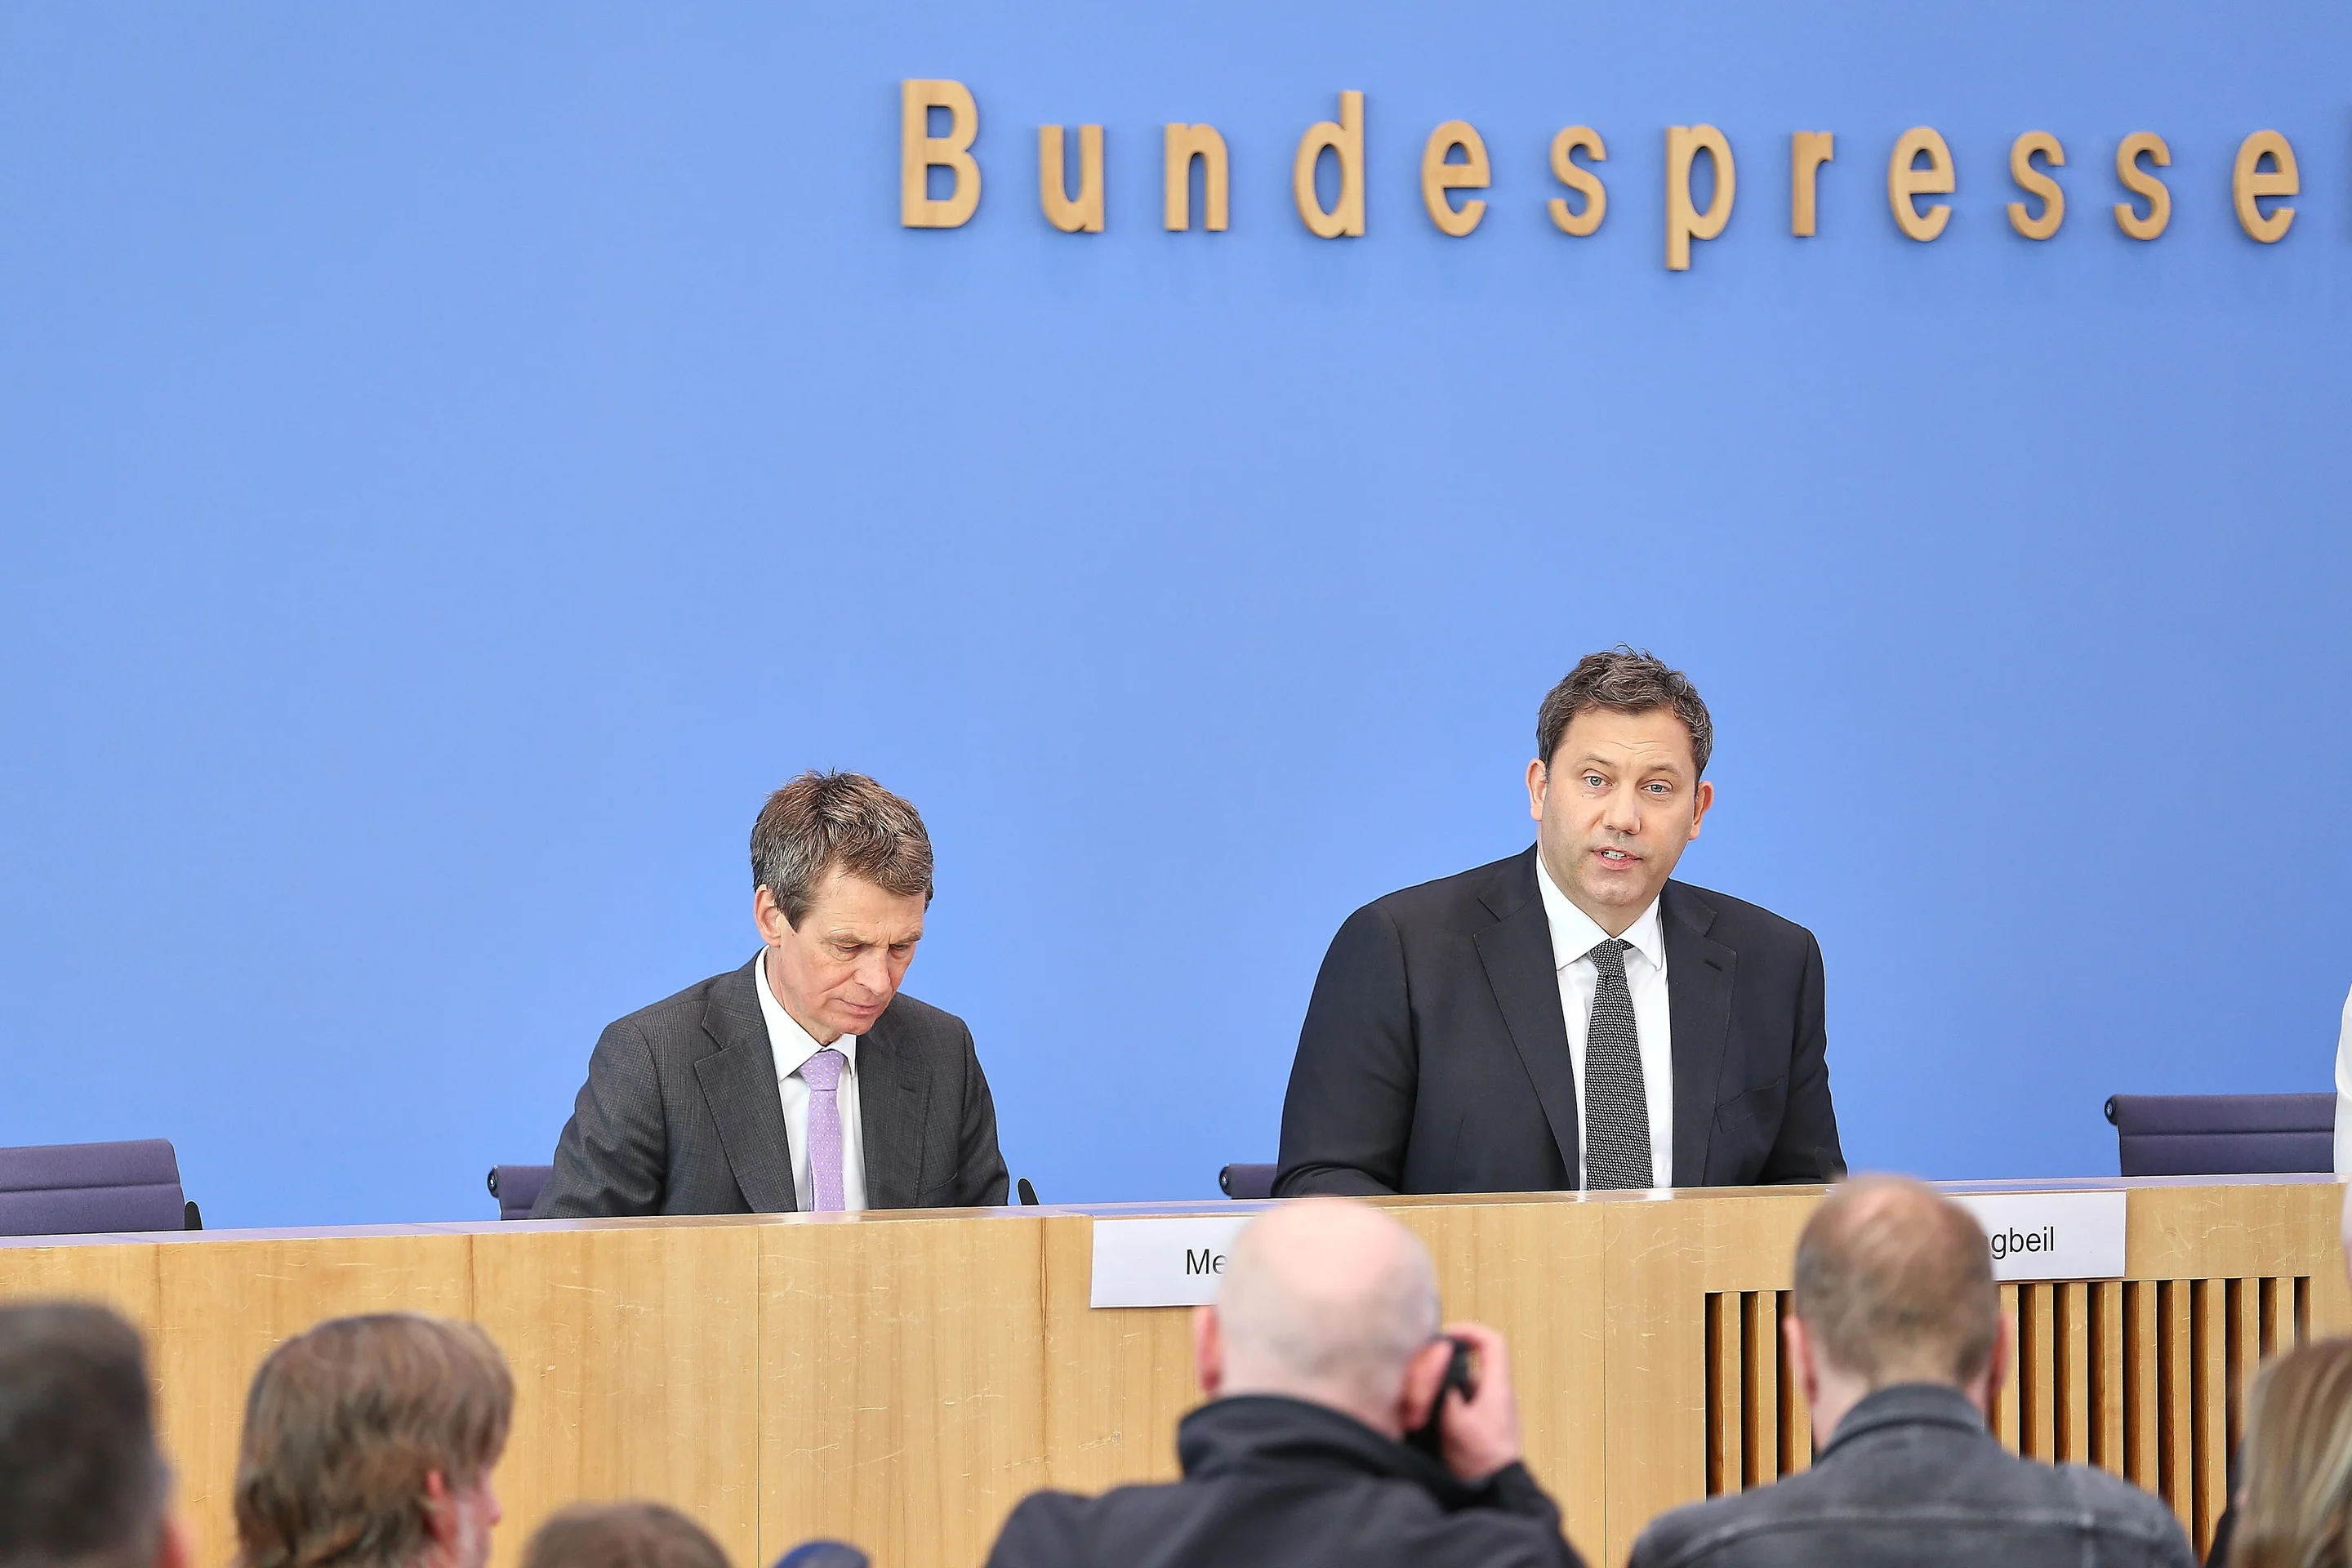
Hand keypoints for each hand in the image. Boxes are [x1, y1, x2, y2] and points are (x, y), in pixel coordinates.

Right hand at [1435, 1321, 1520, 1483]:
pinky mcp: (1485, 1423)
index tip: (1447, 1335)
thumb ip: (1446, 1395)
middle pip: (1477, 1360)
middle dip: (1450, 1360)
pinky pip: (1465, 1400)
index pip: (1492, 1342)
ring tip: (1428, 1399)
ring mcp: (1493, 1409)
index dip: (1470, 1331)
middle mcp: (1498, 1393)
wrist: (1497, 1490)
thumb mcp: (1456, 1424)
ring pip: (1468, 1381)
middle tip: (1430, 1368)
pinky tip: (1434, 1418)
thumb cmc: (1482, 1461)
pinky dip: (1449, 1402)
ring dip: (1447, 1385)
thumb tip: (1439, 1377)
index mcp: (1498, 1387)